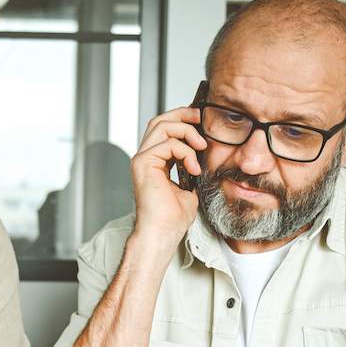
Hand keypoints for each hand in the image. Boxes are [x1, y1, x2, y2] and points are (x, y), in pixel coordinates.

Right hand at [130, 106, 207, 242]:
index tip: (201, 121)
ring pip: (162, 126)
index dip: (182, 120)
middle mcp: (145, 158)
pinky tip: (193, 168)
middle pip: (159, 121)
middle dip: (182, 114)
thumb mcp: (189, 188)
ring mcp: (142, 160)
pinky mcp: (143, 163)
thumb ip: (191, 170)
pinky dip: (185, 152)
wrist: (163, 232)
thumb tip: (204, 159)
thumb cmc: (172, 218)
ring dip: (186, 131)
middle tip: (201, 117)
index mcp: (154, 163)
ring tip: (201, 146)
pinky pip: (168, 144)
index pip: (164, 130)